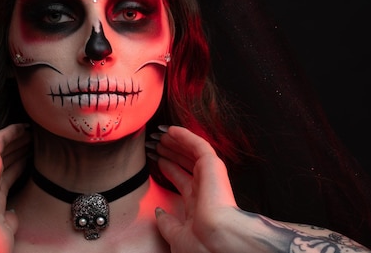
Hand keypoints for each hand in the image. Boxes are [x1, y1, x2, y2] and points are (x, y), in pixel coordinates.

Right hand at [0, 123, 30, 252]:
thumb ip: (10, 221)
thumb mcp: (5, 233)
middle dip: (19, 151)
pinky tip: (22, 126)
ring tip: (31, 132)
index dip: (19, 168)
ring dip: (17, 140)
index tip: (31, 162)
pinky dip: (10, 132)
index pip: (8, 179)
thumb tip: (14, 213)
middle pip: (7, 161)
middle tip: (34, 142)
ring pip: (4, 148)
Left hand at [151, 125, 239, 252]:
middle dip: (170, 153)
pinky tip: (171, 130)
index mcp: (198, 206)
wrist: (216, 242)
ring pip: (191, 152)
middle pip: (185, 164)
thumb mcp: (175, 236)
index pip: (182, 181)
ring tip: (159, 135)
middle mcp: (205, 190)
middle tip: (155, 144)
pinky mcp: (213, 166)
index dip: (168, 169)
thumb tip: (159, 211)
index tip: (155, 160)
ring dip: (176, 142)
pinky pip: (198, 145)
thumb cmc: (199, 245)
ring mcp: (210, 177)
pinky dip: (185, 136)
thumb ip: (167, 223)